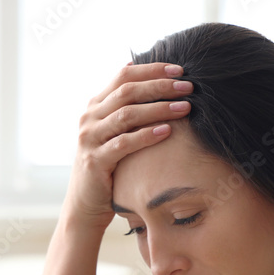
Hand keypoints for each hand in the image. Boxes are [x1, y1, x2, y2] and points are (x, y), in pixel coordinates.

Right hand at [64, 62, 192, 231]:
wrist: (85, 205)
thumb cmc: (108, 167)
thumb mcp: (114, 133)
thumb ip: (125, 109)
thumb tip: (143, 75)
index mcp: (95, 106)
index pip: (124, 76)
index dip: (152, 70)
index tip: (179, 70)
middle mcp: (89, 118)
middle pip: (127, 91)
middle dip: (161, 86)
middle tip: (188, 87)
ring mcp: (90, 139)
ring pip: (127, 114)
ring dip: (159, 108)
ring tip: (185, 107)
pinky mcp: (95, 161)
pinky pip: (124, 144)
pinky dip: (146, 135)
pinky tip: (167, 131)